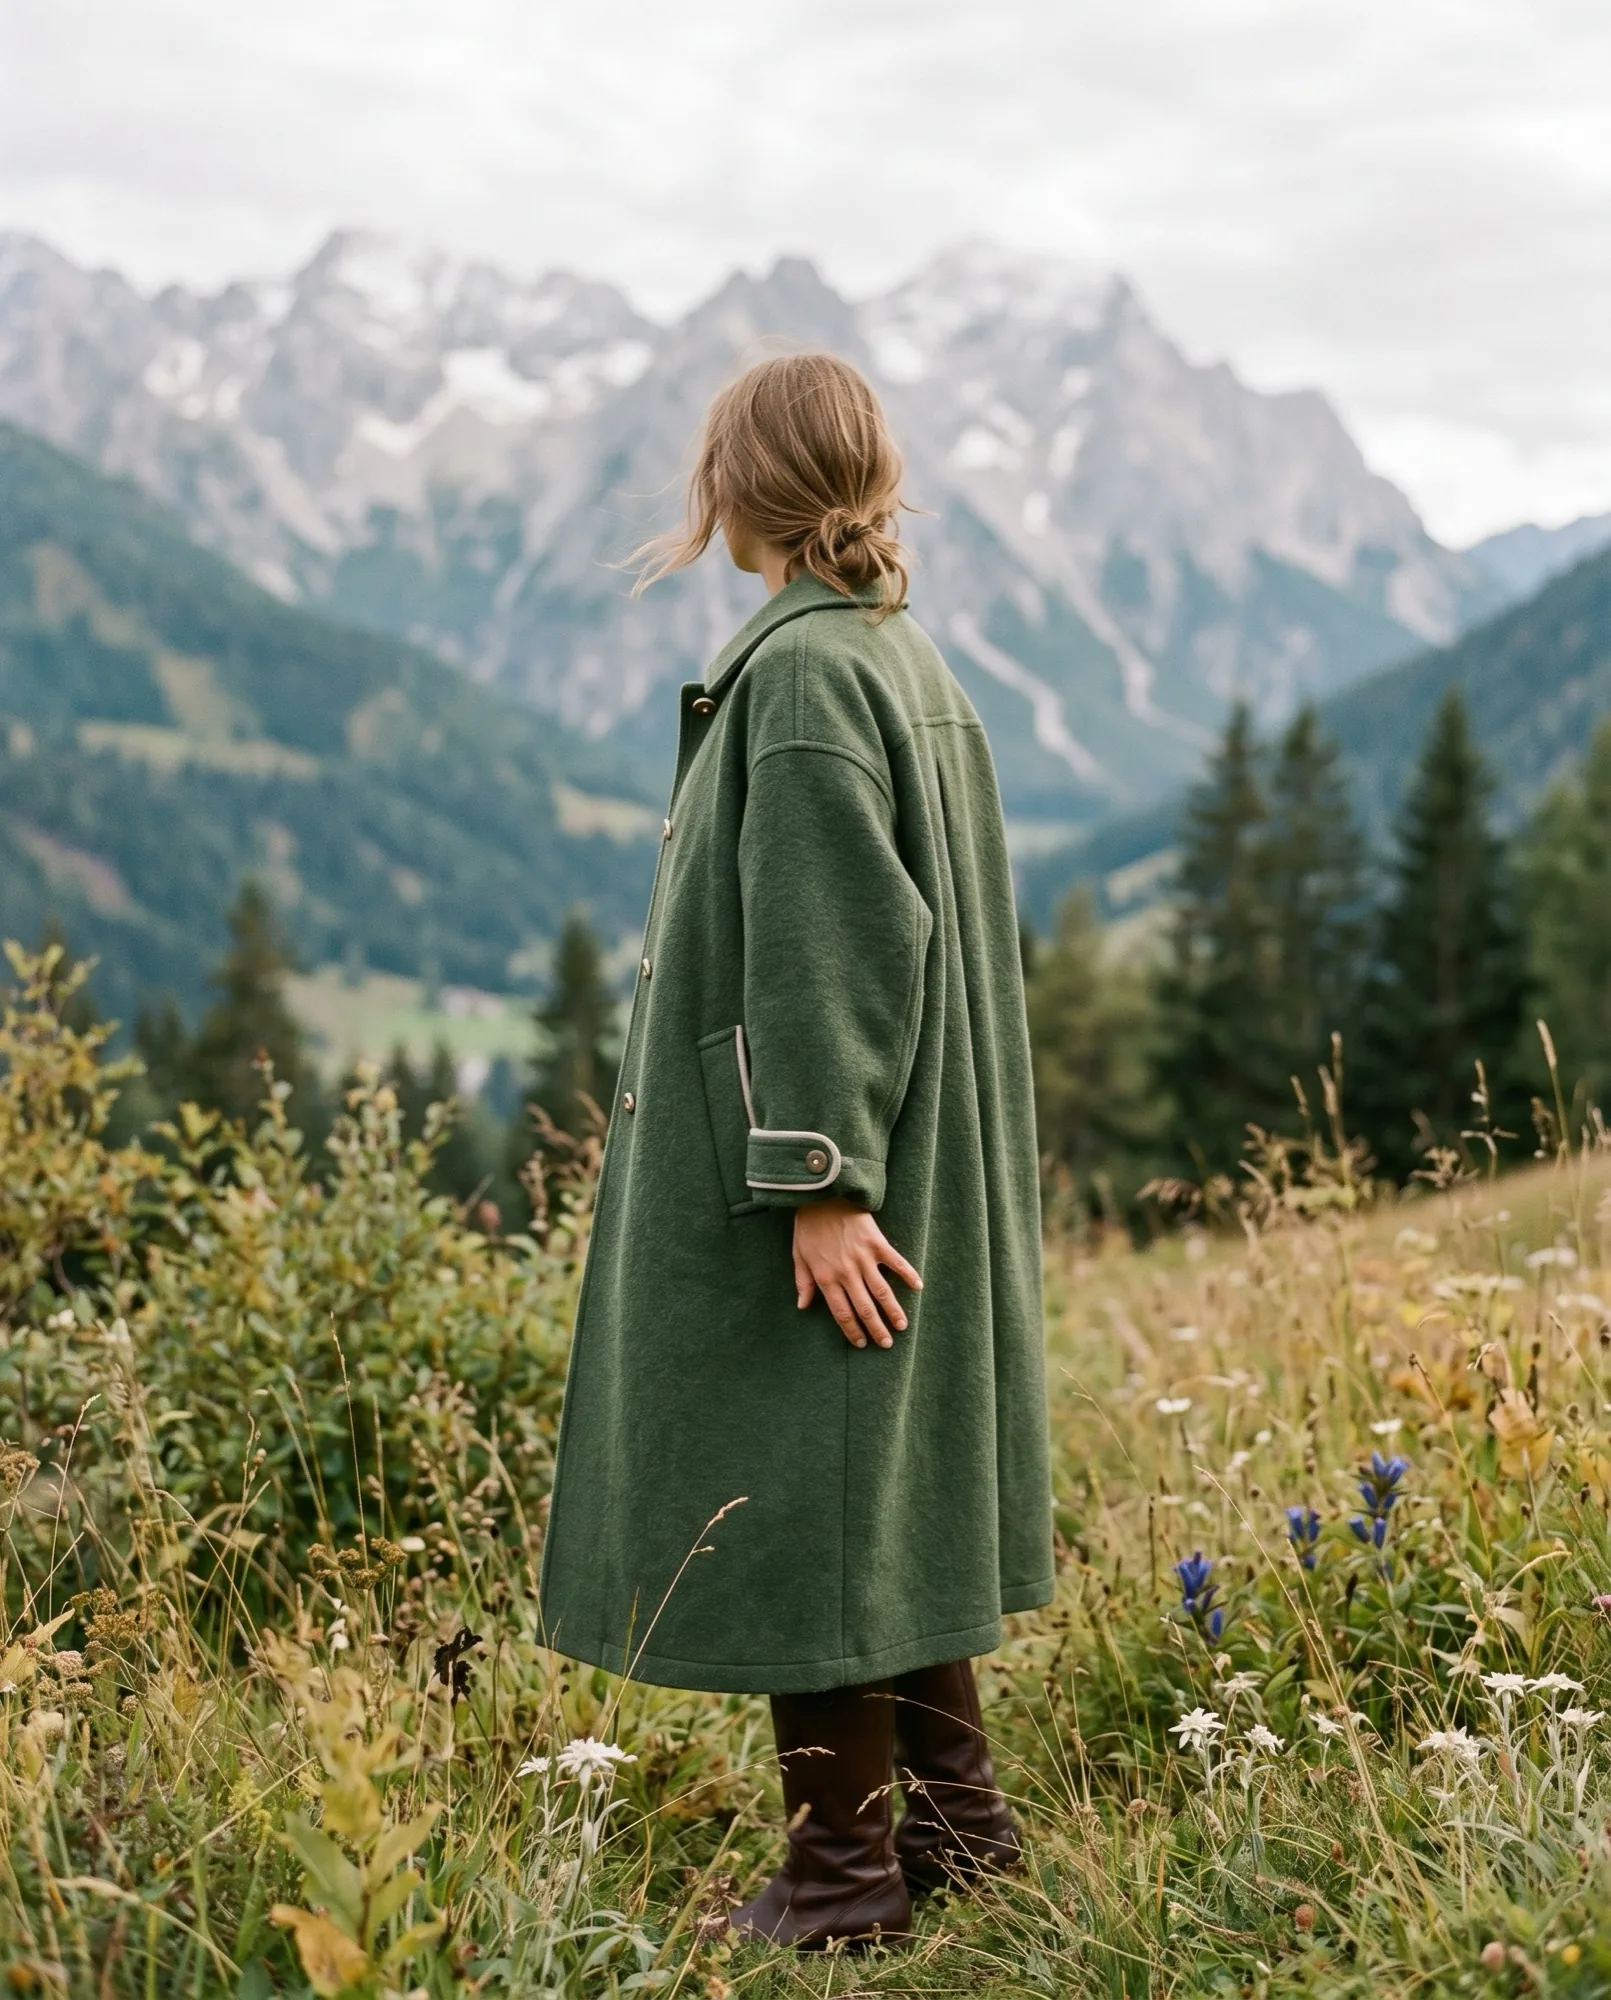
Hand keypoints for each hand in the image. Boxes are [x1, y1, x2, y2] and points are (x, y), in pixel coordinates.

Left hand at [792, 1199, 921, 1349]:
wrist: (822, 1196)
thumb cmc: (808, 1226)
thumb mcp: (799, 1255)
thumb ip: (803, 1282)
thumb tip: (803, 1306)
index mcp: (827, 1278)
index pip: (842, 1313)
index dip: (852, 1330)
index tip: (862, 1343)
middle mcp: (847, 1272)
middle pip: (865, 1308)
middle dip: (876, 1329)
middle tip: (886, 1344)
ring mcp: (864, 1258)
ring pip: (882, 1292)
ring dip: (893, 1311)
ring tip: (902, 1327)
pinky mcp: (877, 1242)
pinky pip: (896, 1262)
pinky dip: (908, 1275)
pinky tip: (918, 1287)